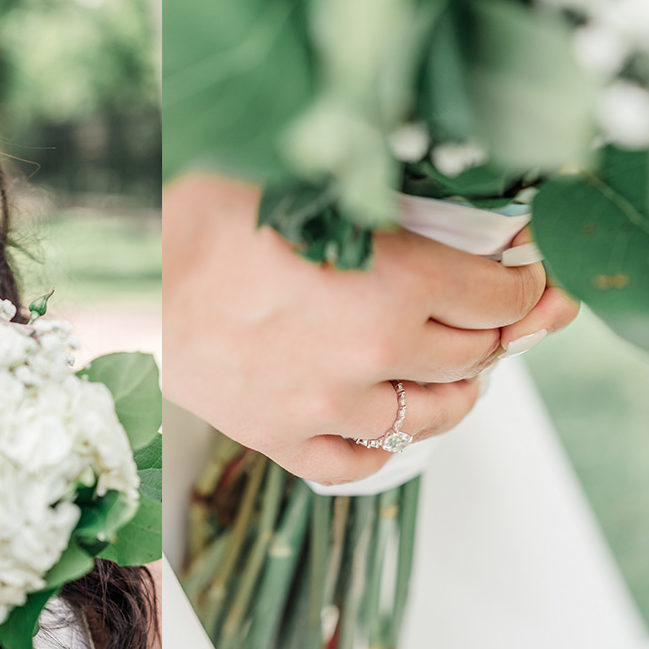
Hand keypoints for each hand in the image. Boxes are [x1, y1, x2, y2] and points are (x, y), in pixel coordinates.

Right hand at [163, 172, 569, 484]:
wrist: (126, 272)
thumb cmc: (211, 214)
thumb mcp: (315, 183)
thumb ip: (393, 202)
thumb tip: (453, 203)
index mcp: (394, 280)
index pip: (500, 294)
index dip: (522, 281)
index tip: (522, 276)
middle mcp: (374, 352)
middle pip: (476, 356)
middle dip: (491, 333)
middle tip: (484, 318)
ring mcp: (328, 406)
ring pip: (432, 418)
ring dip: (453, 393)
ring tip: (445, 372)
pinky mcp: (282, 439)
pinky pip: (356, 465)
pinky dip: (381, 446)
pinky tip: (379, 420)